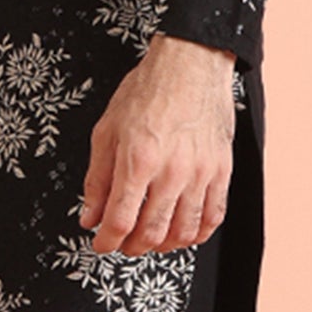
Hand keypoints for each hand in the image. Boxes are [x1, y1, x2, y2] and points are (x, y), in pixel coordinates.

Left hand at [79, 35, 235, 255]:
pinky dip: (197, 233)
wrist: (190, 64)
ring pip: (184, 232)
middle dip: (132, 247)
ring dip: (163, 246)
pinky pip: (213, 216)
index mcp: (138, 160)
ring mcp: (201, 173)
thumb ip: (97, 179)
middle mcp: (172, 171)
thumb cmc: (148, 91)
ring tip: (150, 240)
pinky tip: (183, 232)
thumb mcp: (107, 131)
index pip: (120, 220)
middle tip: (123, 243)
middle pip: (152, 233)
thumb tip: (90, 215)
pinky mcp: (222, 170)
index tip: (101, 244)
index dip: (107, 241)